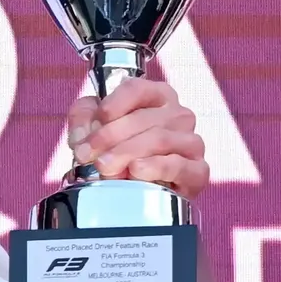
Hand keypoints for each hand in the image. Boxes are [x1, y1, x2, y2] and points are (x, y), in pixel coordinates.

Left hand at [66, 78, 208, 199]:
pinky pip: (179, 165)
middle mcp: (178, 115)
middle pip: (144, 118)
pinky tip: (136, 171)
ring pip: (159, 139)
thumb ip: (83, 118)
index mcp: (157, 95)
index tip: (96, 121)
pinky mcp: (197, 171)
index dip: (113, 104)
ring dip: (127, 153)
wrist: (136, 193)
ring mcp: (191, 142)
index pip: (136, 88)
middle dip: (110, 137)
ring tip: (104, 167)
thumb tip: (84, 134)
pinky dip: (155, 168)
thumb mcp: (92, 127)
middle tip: (87, 155)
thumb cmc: (116, 151)